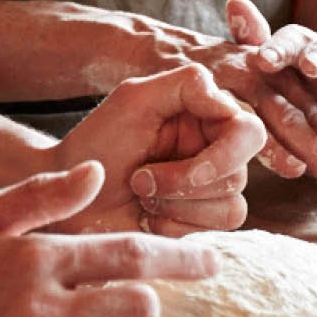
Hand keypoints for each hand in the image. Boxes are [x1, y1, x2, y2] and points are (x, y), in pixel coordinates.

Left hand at [53, 64, 265, 235]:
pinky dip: (178, 224)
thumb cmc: (95, 145)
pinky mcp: (201, 222)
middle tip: (141, 178)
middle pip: (242, 170)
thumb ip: (186, 85)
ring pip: (232, 203)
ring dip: (178, 202)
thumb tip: (229, 104)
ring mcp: (209, 187)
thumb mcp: (135, 100)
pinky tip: (149, 215)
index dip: (223, 151)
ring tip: (141, 193)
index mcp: (202, 113)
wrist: (69, 199)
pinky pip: (216, 230)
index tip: (167, 152)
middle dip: (190, 179)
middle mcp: (212, 147)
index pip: (247, 129)